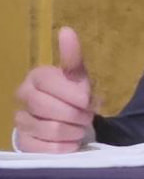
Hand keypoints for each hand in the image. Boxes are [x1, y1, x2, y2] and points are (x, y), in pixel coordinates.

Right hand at [14, 27, 94, 152]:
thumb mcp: (78, 75)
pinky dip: (63, 146)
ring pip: (48, 128)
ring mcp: (20, 120)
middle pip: (47, 107)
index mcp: (37, 76)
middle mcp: (23, 95)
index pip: (50, 83)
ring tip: (81, 127)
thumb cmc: (74, 93)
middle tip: (88, 116)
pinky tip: (72, 142)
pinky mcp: (23, 142)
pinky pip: (43, 148)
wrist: (69, 119)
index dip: (72, 93)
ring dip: (72, 130)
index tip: (88, 99)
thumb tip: (66, 30)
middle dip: (75, 113)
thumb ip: (73, 56)